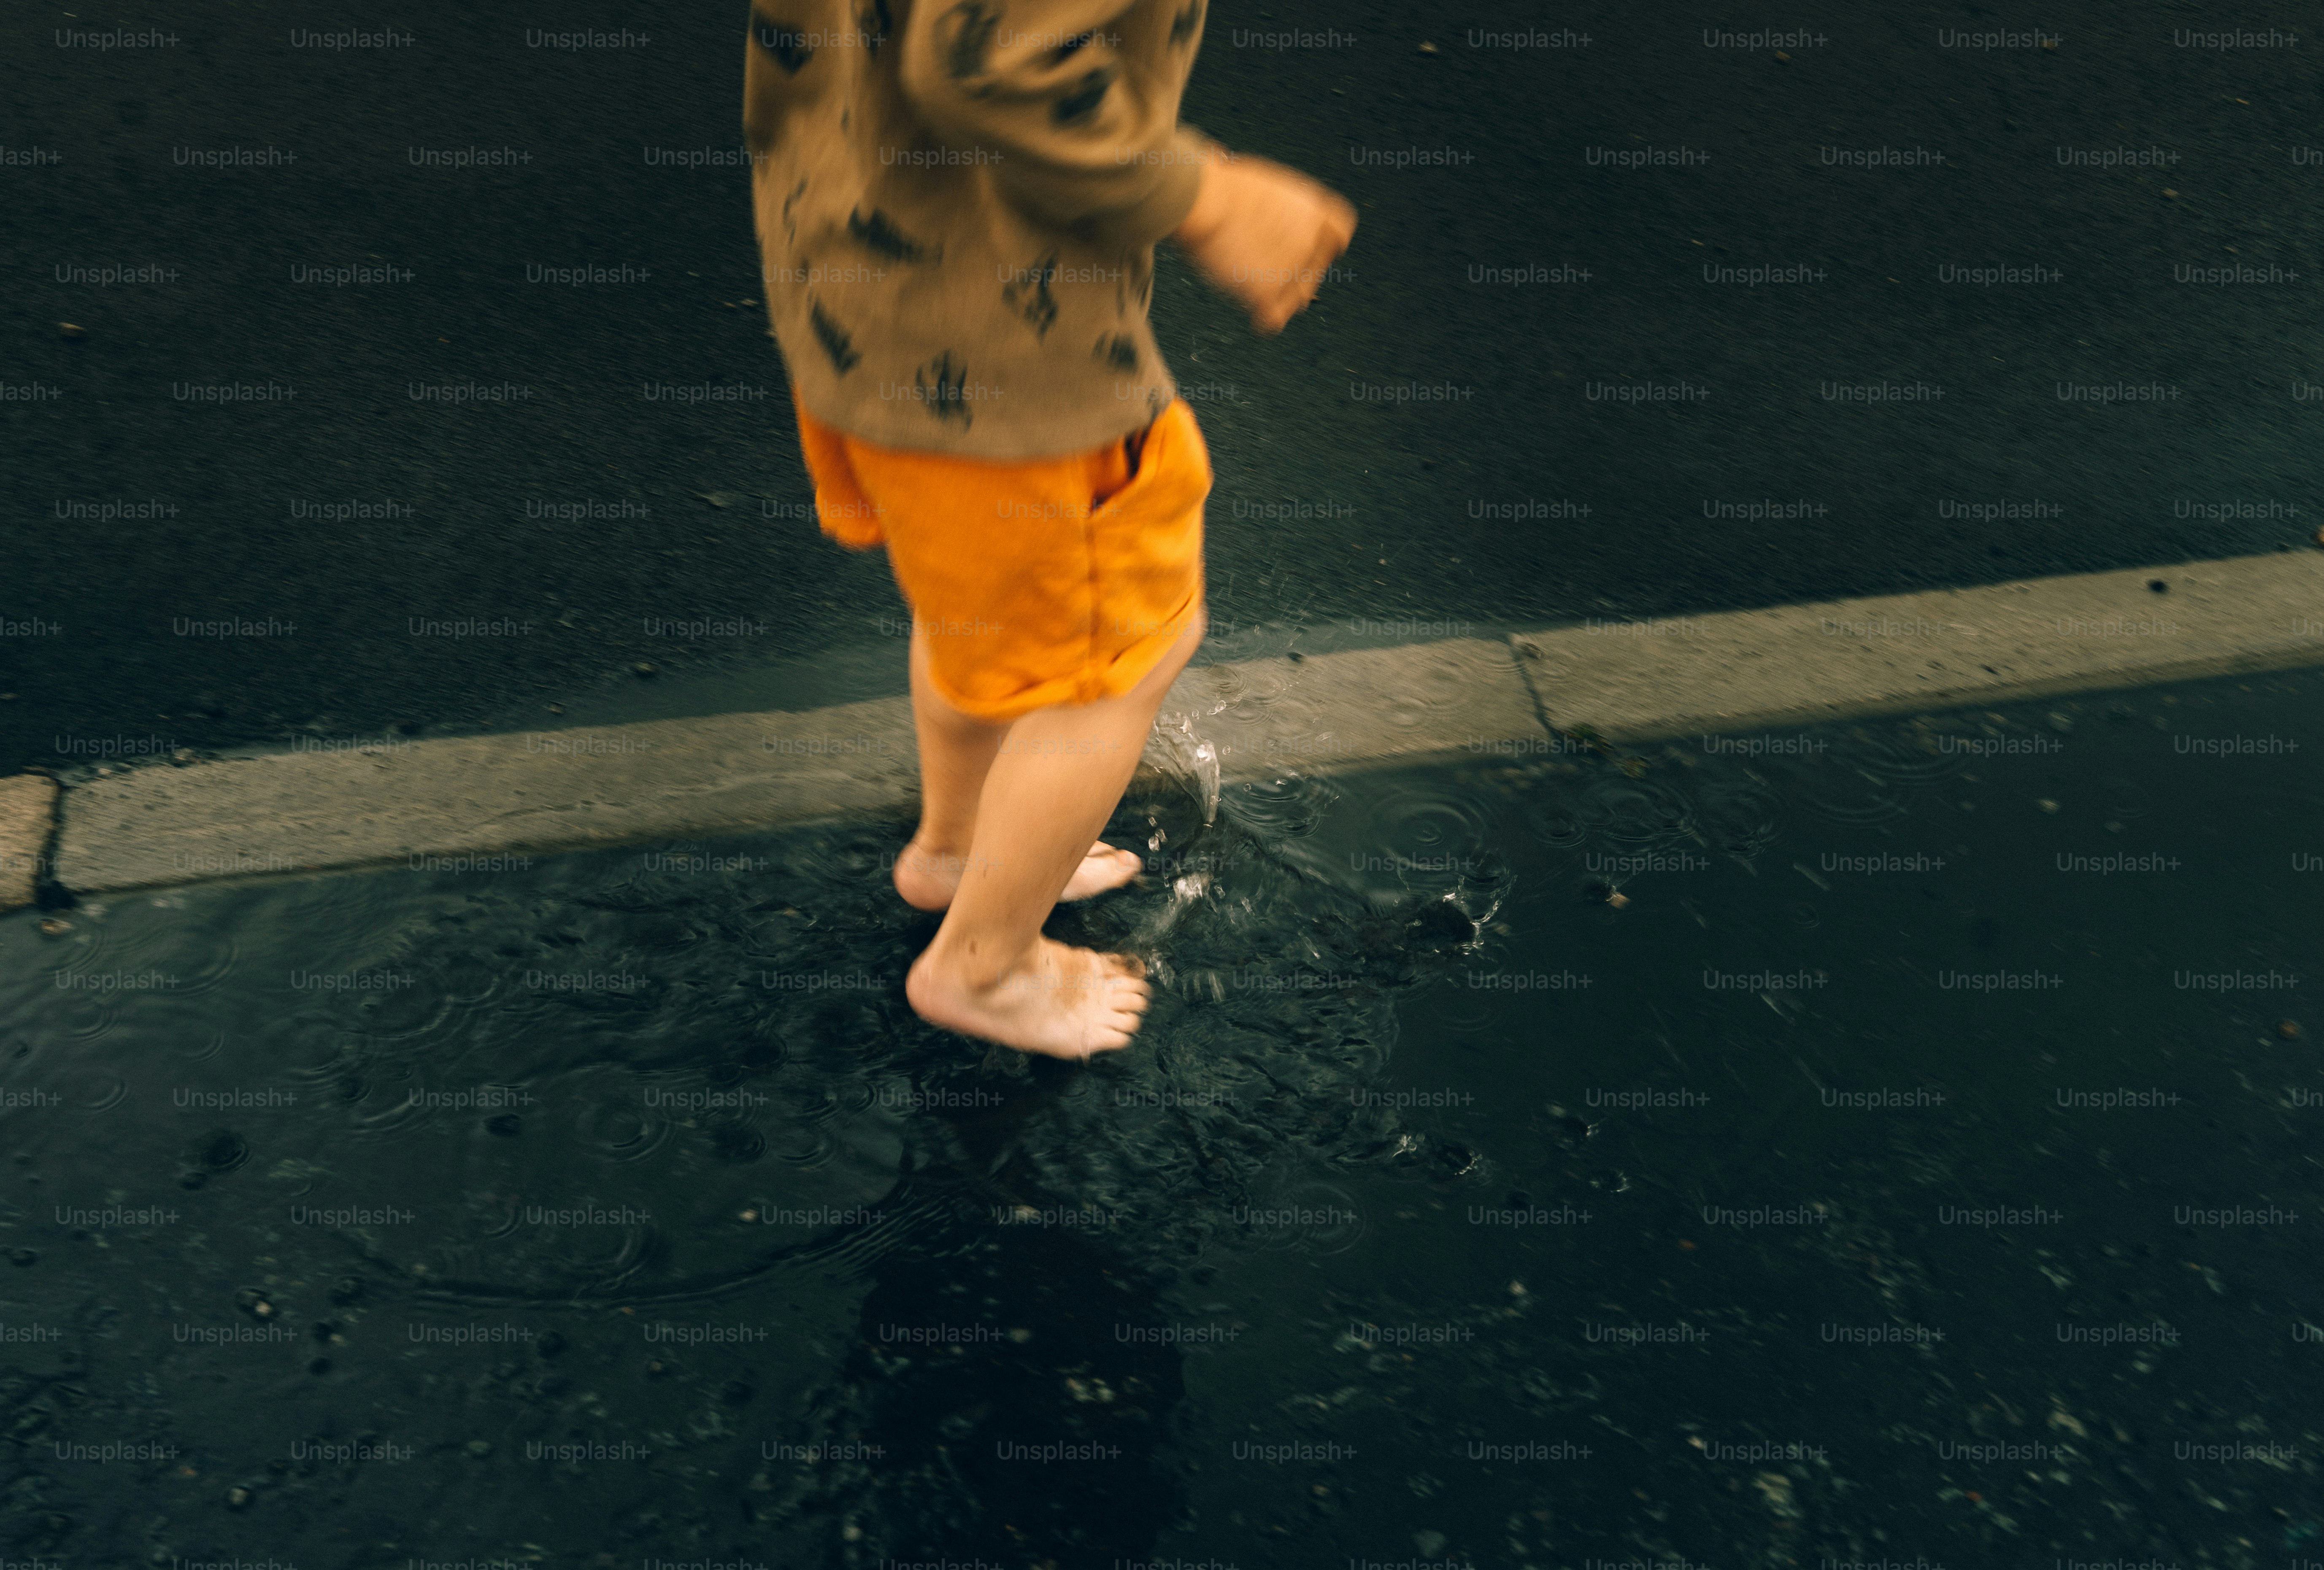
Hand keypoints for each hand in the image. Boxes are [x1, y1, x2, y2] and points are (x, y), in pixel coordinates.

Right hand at [1170, 149, 1356, 335]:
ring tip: (1253, 287)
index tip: (1310, 247)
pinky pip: (1273, 319)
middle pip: (1316, 270)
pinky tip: (1253, 315)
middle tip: (1262, 265)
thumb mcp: (1258, 185)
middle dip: (1296, 273)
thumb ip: (1273, 206)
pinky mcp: (1266, 293)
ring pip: (1299, 299)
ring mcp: (1290, 269)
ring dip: (1282, 297)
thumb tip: (1250, 197)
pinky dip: (1265, 320)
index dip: (1327, 244)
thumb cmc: (1217, 183)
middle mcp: (1309, 241)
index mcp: (1311, 208)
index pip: (1340, 232)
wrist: (1202, 199)